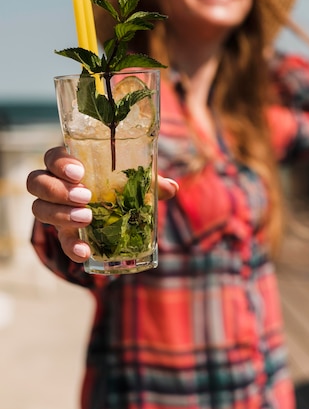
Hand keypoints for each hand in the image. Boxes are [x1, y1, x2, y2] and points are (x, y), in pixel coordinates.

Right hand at [27, 145, 177, 262]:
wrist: (117, 212)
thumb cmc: (120, 185)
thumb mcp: (134, 180)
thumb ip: (150, 181)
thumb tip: (171, 188)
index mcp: (70, 164)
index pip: (52, 156)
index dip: (60, 163)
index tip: (80, 172)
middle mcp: (56, 185)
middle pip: (36, 182)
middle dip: (58, 190)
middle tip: (86, 197)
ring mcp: (55, 209)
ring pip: (39, 209)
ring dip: (60, 214)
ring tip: (87, 218)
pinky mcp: (63, 233)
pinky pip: (59, 241)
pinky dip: (71, 247)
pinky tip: (85, 252)